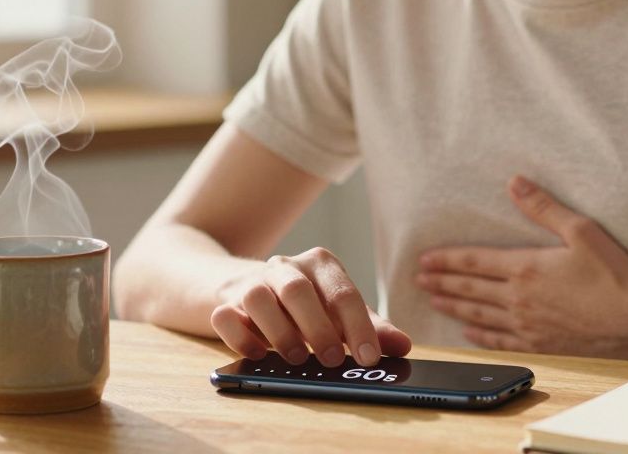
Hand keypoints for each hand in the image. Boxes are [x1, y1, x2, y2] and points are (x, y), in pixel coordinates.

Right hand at [211, 246, 411, 366]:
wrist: (244, 286)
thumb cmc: (304, 304)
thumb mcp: (338, 312)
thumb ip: (369, 327)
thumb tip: (403, 347)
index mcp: (321, 265)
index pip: (343, 293)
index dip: (358, 327)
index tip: (369, 359)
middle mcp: (285, 267)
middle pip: (298, 291)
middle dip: (317, 329)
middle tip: (332, 362)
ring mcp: (251, 282)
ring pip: (258, 298)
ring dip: (279, 332)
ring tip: (295, 359)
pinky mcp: (224, 302)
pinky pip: (225, 316)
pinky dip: (240, 337)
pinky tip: (258, 356)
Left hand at [415, 176, 627, 356]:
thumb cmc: (614, 276)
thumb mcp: (581, 231)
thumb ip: (544, 207)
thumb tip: (515, 182)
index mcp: (526, 267)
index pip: (475, 261)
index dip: (447, 260)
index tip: (425, 260)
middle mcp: (519, 298)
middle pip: (470, 289)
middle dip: (443, 282)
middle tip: (419, 280)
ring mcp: (527, 325)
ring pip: (479, 314)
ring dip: (453, 307)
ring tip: (433, 301)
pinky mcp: (541, 345)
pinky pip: (500, 340)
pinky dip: (480, 335)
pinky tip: (468, 332)